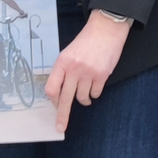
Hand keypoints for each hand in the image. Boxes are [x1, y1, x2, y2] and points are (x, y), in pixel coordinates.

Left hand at [45, 11, 132, 132]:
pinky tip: (95, 85)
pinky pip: (95, 93)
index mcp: (62, 62)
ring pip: (82, 98)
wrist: (105, 30)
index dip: (52, 100)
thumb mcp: (68, 53)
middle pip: (65, 98)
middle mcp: (74, 69)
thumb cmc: (86, 42)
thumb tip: (59, 93)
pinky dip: (95, 93)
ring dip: (84, 100)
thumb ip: (63, 71)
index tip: (54, 106)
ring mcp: (88, 73)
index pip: (51, 88)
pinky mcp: (102, 75)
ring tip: (86, 93)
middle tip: (60, 127)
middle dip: (62, 115)